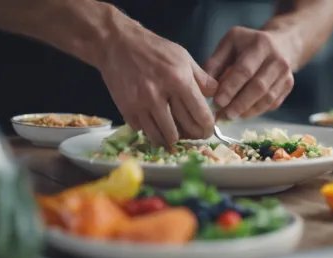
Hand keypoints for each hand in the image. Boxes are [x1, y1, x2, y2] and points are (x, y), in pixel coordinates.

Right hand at [98, 17, 216, 145]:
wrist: (117, 43)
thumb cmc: (153, 49)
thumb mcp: (183, 56)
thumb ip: (201, 78)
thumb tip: (215, 95)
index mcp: (178, 80)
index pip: (199, 113)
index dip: (207, 127)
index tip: (208, 131)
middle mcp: (160, 94)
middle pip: (183, 128)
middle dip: (192, 136)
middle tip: (194, 135)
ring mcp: (141, 104)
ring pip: (162, 135)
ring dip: (171, 138)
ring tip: (175, 135)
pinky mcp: (126, 109)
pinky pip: (143, 130)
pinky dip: (151, 130)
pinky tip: (155, 124)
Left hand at [204, 27, 293, 119]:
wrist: (282, 43)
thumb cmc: (249, 44)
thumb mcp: (230, 44)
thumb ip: (215, 63)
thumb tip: (203, 88)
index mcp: (260, 44)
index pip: (244, 70)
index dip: (230, 88)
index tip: (217, 102)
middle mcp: (277, 59)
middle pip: (258, 87)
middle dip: (239, 104)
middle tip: (223, 114)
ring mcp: (286, 74)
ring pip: (267, 98)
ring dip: (247, 111)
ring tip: (230, 116)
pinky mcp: (288, 86)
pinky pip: (272, 103)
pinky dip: (256, 111)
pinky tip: (243, 113)